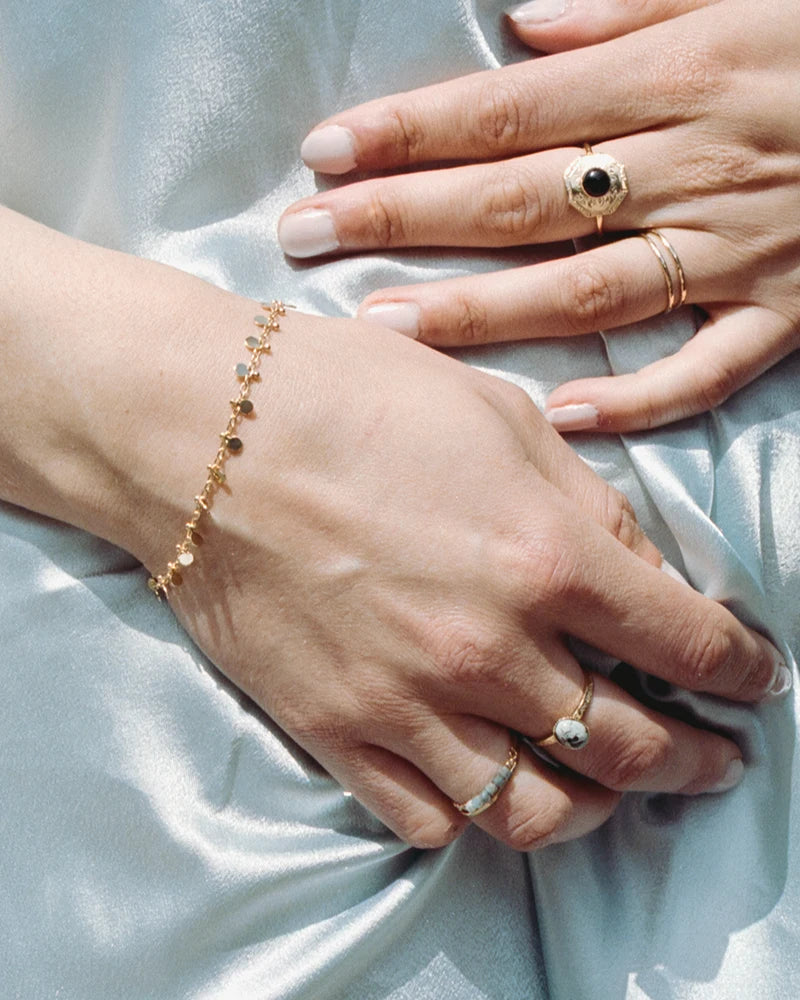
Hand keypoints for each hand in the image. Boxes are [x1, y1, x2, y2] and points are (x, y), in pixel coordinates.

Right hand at [0, 208, 787, 850]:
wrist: (205, 434)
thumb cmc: (351, 398)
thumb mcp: (499, 416)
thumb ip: (585, 503)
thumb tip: (638, 571)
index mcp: (545, 557)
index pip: (684, 645)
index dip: (738, 671)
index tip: (753, 679)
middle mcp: (491, 649)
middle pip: (631, 746)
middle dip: (696, 760)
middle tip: (715, 758)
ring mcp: (412, 704)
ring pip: (541, 811)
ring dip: (601, 808)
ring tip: (616, 789)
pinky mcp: (340, 734)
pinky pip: (434, 821)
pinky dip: (482, 817)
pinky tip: (497, 786)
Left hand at [278, 0, 799, 431]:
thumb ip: (629, 4)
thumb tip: (521, 21)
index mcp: (676, 79)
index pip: (511, 112)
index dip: (412, 133)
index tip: (324, 155)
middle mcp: (692, 171)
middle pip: (522, 203)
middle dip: (407, 219)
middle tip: (309, 237)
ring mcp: (737, 254)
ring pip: (586, 293)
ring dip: (483, 313)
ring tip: (387, 327)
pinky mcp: (783, 318)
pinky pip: (701, 370)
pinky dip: (633, 399)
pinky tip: (559, 419)